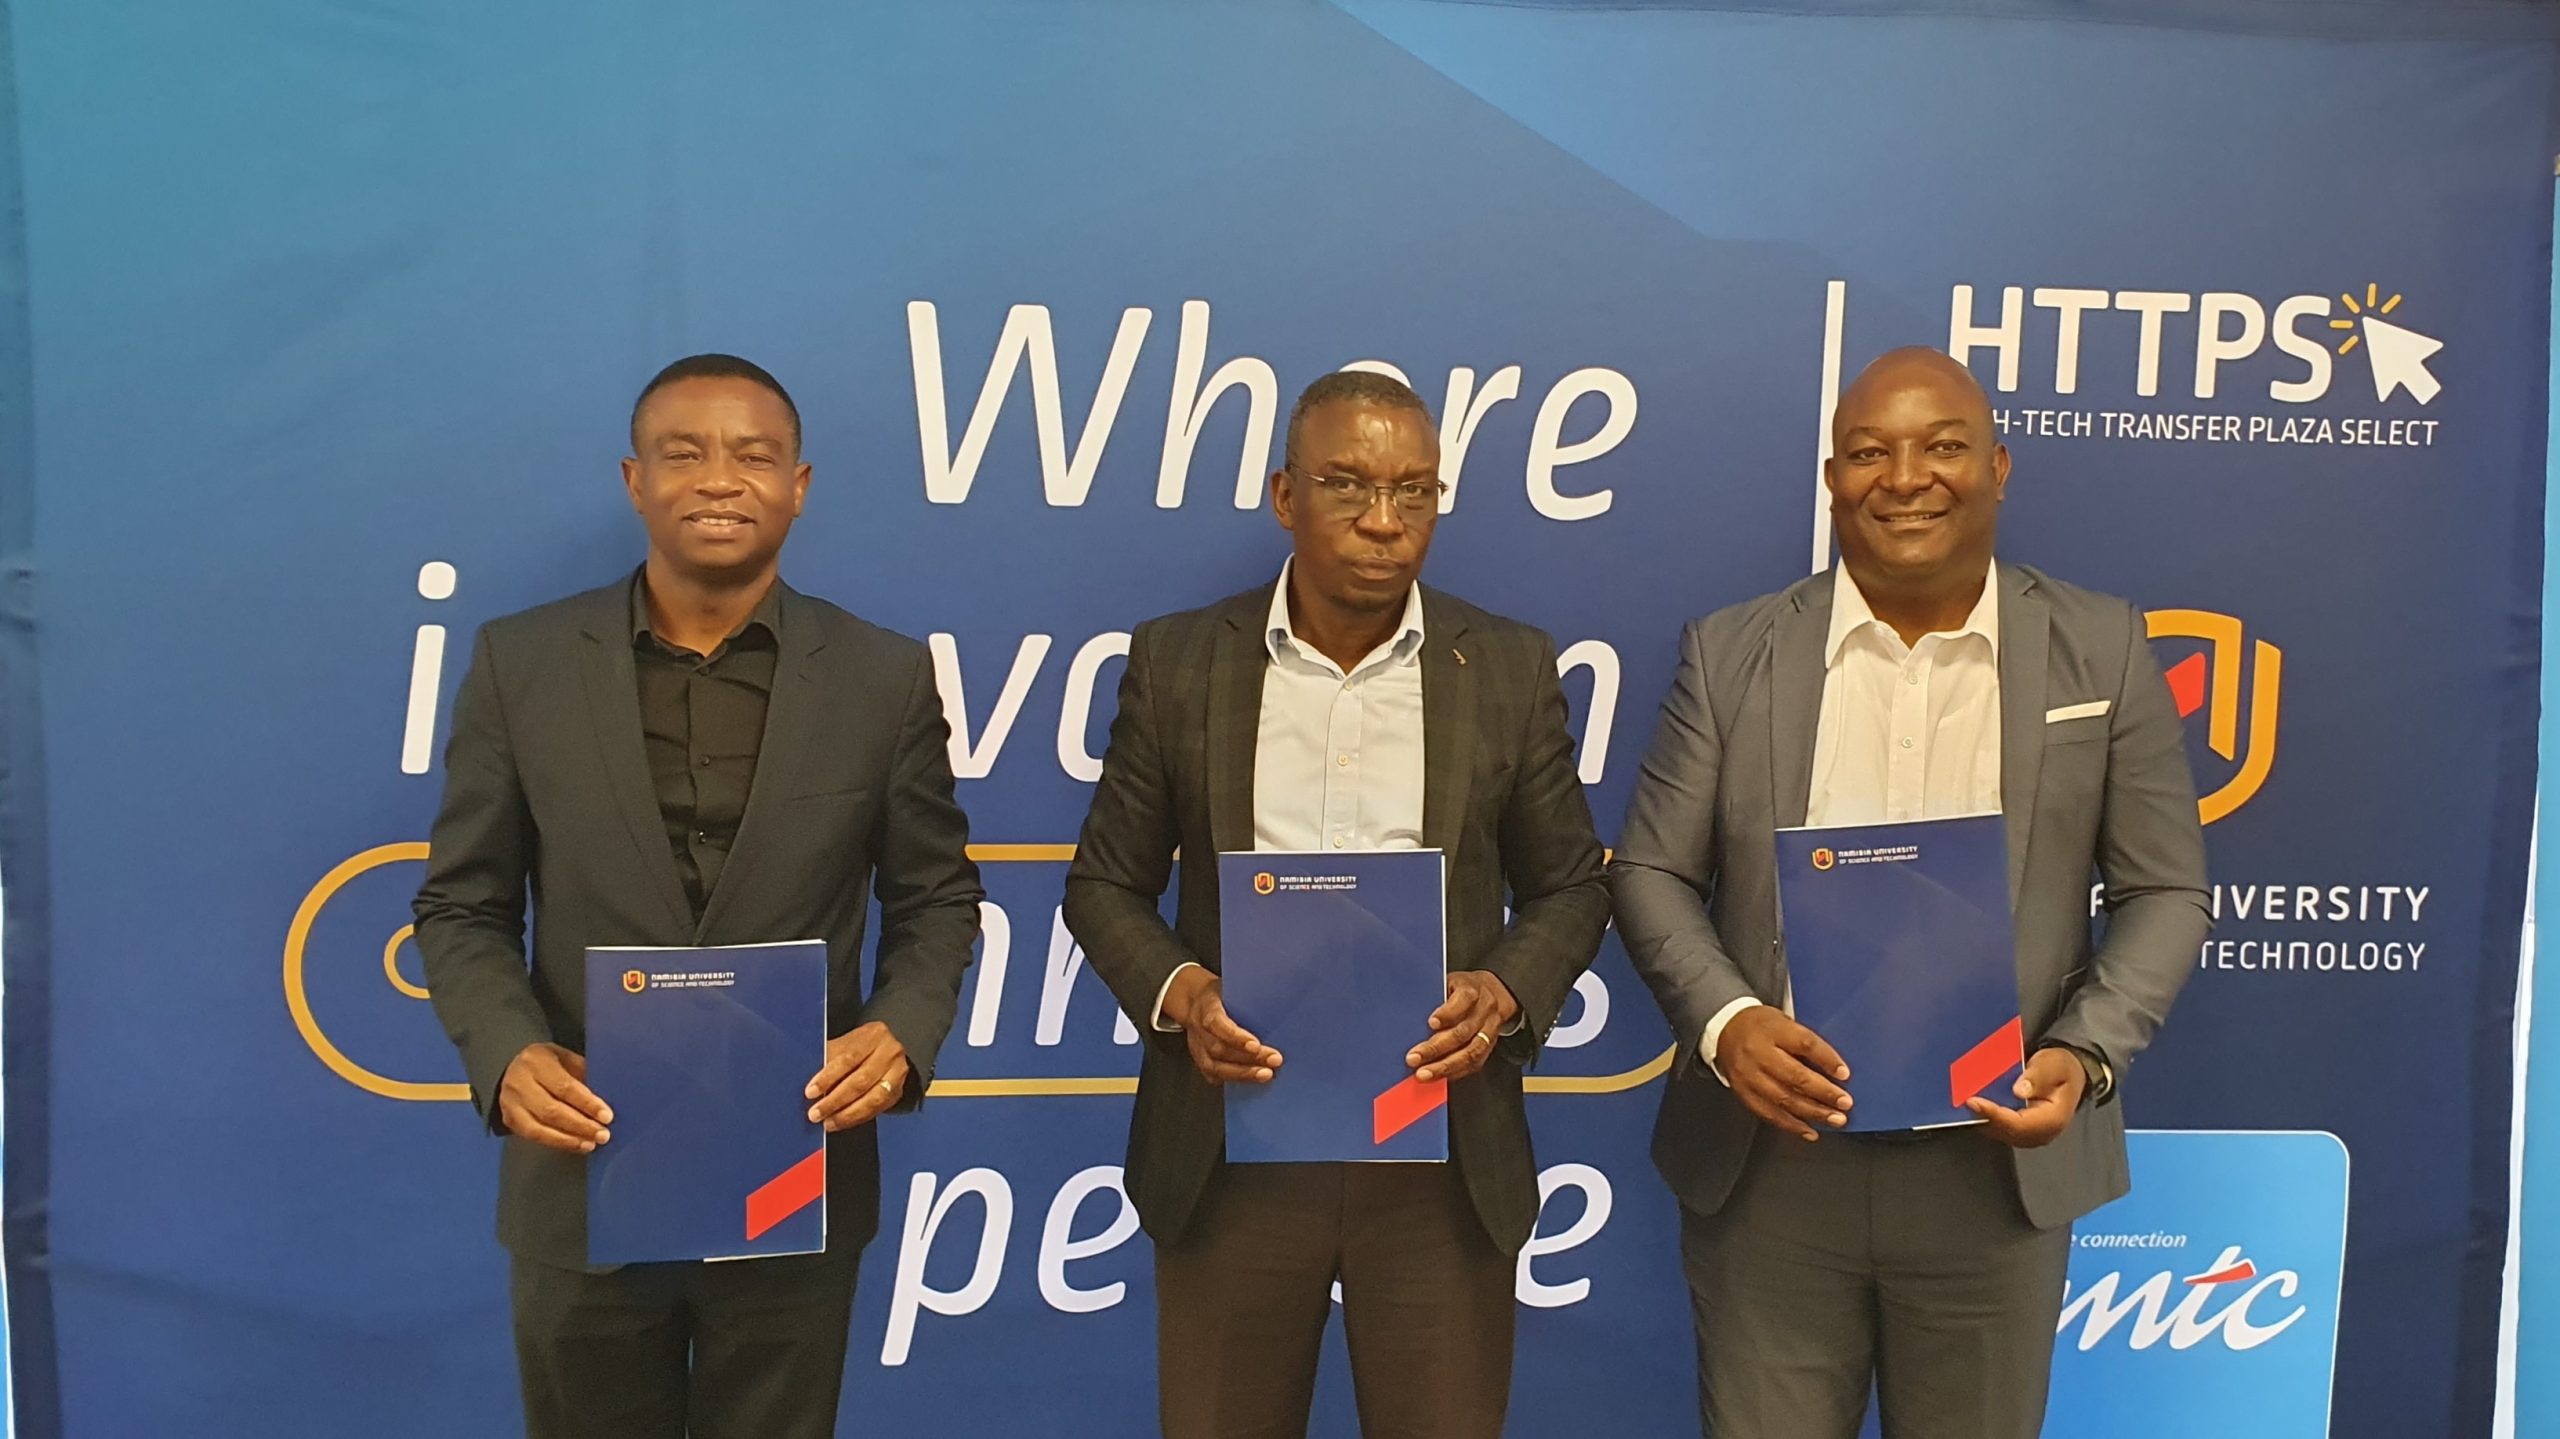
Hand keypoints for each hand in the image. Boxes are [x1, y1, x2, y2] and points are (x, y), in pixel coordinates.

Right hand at [499, 1042, 612, 1153]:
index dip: (587, 1104)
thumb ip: (583, 1076)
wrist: (515, 1068)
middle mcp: (518, 1082)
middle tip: (602, 1134)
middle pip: (551, 1110)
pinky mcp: (508, 1120)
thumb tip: (605, 1100)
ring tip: (590, 1144)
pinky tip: (575, 1145)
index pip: (564, 1087)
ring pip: (539, 1128)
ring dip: (568, 1139)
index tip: (607, 1116)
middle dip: (580, 1125)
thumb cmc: (549, 1063)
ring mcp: (510, 1103)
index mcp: (536, 1061)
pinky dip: (556, 1143)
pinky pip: (532, 1137)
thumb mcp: (567, 1059)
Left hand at [805, 1022, 910, 1131]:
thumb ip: (828, 1059)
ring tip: (828, 1122)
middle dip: (835, 1100)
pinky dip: (858, 1118)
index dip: (828, 1077)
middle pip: (861, 1081)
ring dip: (847, 1114)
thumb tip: (807, 1082)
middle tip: (816, 1113)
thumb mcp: (844, 1045)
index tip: (811, 1092)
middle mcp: (889, 1053)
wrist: (886, 1049)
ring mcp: (897, 1073)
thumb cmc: (859, 1047)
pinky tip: (843, 1122)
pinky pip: (877, 1109)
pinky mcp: (898, 1091)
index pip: (848, 1058)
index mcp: (872, 1036)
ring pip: (872, 1098)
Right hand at [1163, 968, 1281, 1084]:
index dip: (1236, 1037)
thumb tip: (1280, 1005)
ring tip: (1266, 1074)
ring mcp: (1197, 1046)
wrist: (1193, 999)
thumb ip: (1250, 996)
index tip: (1256, 1045)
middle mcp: (1199, 1029)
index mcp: (1207, 1006)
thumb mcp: (1232, 986)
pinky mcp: (1198, 1059)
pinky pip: (1212, 1074)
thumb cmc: (1220, 993)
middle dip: (1248, 1059)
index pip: (1217, 1024)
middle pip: (1219, 1049)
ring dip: (1243, 1073)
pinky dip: (1231, 1080)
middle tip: (1274, 1061)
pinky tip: (1250, 1081)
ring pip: (1215, 1066)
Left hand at [1406, 971, 1519, 1082]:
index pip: (1463, 1000)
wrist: (1494, 992)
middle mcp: (1484, 1010)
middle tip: (1414, 1058)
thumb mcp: (1447, 982)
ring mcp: (1489, 1030)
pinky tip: (1440, 1076)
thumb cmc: (1461, 988)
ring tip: (1425, 1074)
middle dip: (1436, 1048)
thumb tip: (1410, 1018)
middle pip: (1463, 1032)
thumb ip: (1434, 997)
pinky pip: (1476, 1063)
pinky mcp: (1490, 1046)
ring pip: (1471, 1052)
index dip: (1448, 1013)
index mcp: (1472, 989)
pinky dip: (1456, 1072)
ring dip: (1445, 1066)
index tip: (1431, 1023)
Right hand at [1715, 1006, 1852, 1141]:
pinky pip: (1769, 1113)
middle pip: (1795, 1076)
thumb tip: (1835, 1070)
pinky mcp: (1744, 1093)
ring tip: (1835, 1119)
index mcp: (1773, 1030)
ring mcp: (1749, 1075)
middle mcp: (1759, 1053)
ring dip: (1813, 1112)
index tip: (1845, 1074)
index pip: (1804, 1044)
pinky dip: (1792, 1125)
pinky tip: (1810, 1131)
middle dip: (1824, 1093)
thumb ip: (1805, 1043)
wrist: (1725, 1029)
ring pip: (1784, 1099)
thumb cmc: (1762, 1026)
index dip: (1826, 1059)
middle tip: (1845, 1103)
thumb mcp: (1784, 1022)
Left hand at [1965, 1047, 2085, 1147]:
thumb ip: (2038, 1077)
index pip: (2020, 1124)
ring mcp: (2031, 1135)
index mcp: (2054, 1119)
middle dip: (1985, 1118)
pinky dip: (1986, 1119)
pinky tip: (1974, 1106)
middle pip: (2008, 1132)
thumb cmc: (2060, 1068)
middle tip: (1964, 1102)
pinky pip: (2001, 1129)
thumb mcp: (2053, 1065)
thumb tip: (2019, 1091)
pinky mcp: (2022, 1131)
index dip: (1996, 1115)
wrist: (2068, 1074)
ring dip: (1982, 1120)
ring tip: (1964, 1104)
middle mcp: (2043, 1133)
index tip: (1974, 1102)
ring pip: (2002, 1133)